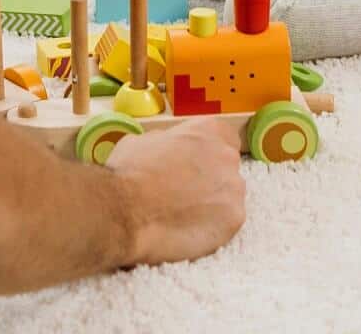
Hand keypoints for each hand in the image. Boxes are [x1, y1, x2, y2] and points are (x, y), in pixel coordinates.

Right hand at [107, 120, 245, 265]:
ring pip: (228, 197)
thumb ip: (170, 142)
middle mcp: (227, 156)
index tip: (194, 166)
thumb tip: (171, 150)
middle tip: (184, 193)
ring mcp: (234, 189)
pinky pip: (227, 222)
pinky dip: (211, 228)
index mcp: (208, 131)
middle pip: (227, 168)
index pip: (224, 137)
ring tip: (183, 216)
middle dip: (210, 179)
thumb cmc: (130, 172)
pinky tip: (188, 230)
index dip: (207, 153)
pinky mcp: (234, 219)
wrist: (126, 210)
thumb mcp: (146, 140)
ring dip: (212, 204)